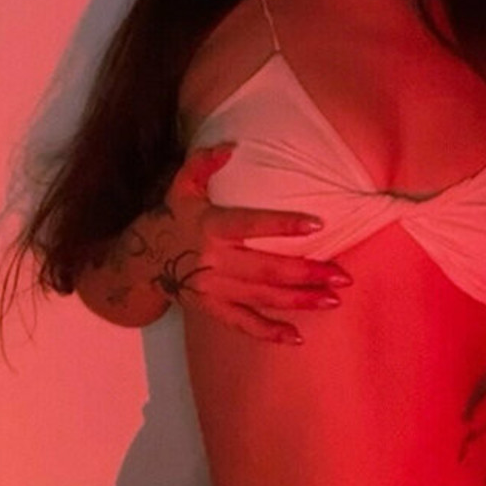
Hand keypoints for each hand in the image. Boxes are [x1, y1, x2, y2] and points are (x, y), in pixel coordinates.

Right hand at [148, 143, 349, 341]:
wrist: (142, 262)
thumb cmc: (173, 217)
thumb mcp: (182, 185)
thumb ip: (203, 163)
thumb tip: (231, 147)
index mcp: (211, 227)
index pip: (252, 225)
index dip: (284, 225)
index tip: (318, 224)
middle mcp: (214, 262)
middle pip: (266, 269)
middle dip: (306, 273)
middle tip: (342, 276)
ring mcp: (214, 289)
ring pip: (263, 297)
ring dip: (300, 300)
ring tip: (333, 300)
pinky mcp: (212, 309)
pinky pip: (243, 324)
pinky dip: (269, 332)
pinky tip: (296, 337)